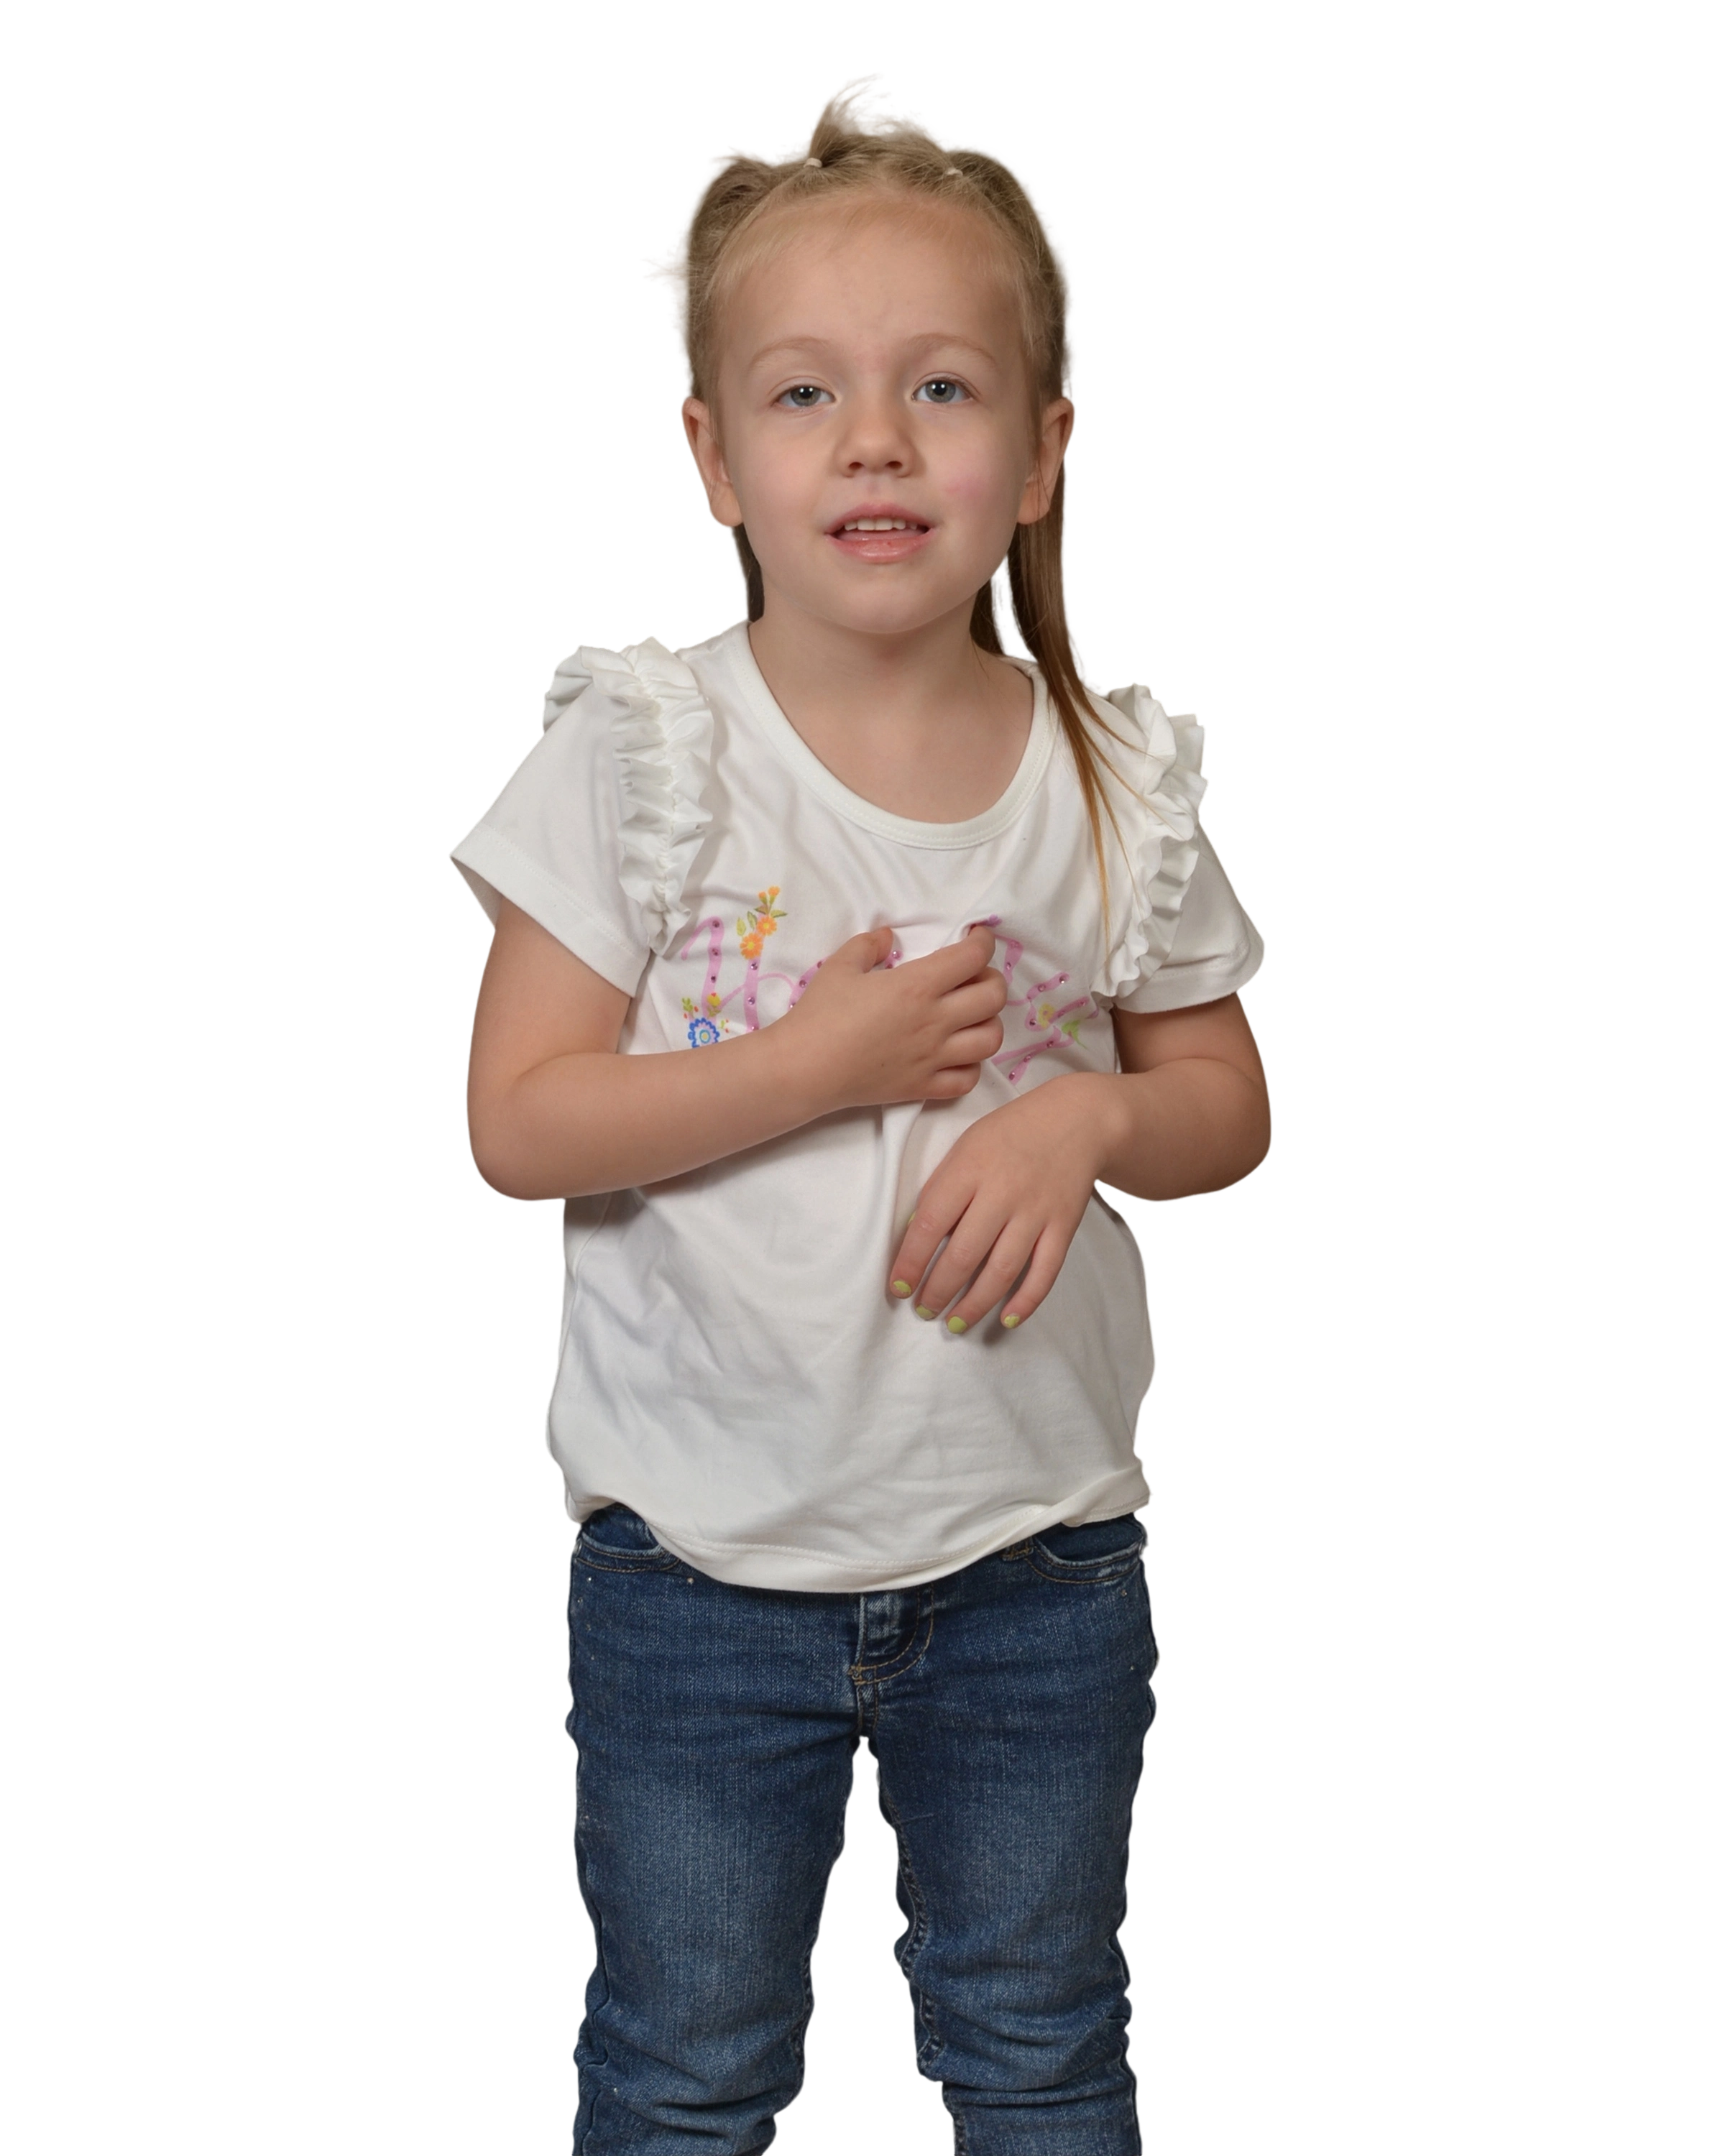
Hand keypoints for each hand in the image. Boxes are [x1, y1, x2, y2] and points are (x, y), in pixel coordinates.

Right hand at [776, 922, 1006, 1114]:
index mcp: (917, 986)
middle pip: (993, 996)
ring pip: (990, 1039)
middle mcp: (935, 1021)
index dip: (983, 942)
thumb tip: (889, 936)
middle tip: (973, 977)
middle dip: (991, 979)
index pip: (973, 957)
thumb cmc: (820, 1013)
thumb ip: (869, 945)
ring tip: (970, 1017)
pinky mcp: (924, 1087)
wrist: (804, 1068)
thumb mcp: (840, 966)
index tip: (977, 938)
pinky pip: (968, 1079)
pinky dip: (971, 1066)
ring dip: (988, 1022)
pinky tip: (956, 1055)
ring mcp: (933, 1057)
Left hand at [886, 1074, 1116, 1331]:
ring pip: (1001, 1271)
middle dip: (937, 1291)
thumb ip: (943, 1188)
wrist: (1077, 1120)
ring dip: (974, 1304)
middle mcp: (1002, 1192)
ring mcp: (1036, 1212)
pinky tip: (1006, 1319)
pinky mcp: (1063, 1226)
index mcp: (969, 1168)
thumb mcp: (966, 1147)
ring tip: (954, 1323)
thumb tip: (917, 1236)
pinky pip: (1044, 1272)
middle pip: (963, 1255)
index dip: (910, 1263)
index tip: (898, 1288)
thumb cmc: (1010, 1134)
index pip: (930, 1224)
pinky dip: (1026, 1301)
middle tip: (923, 1310)